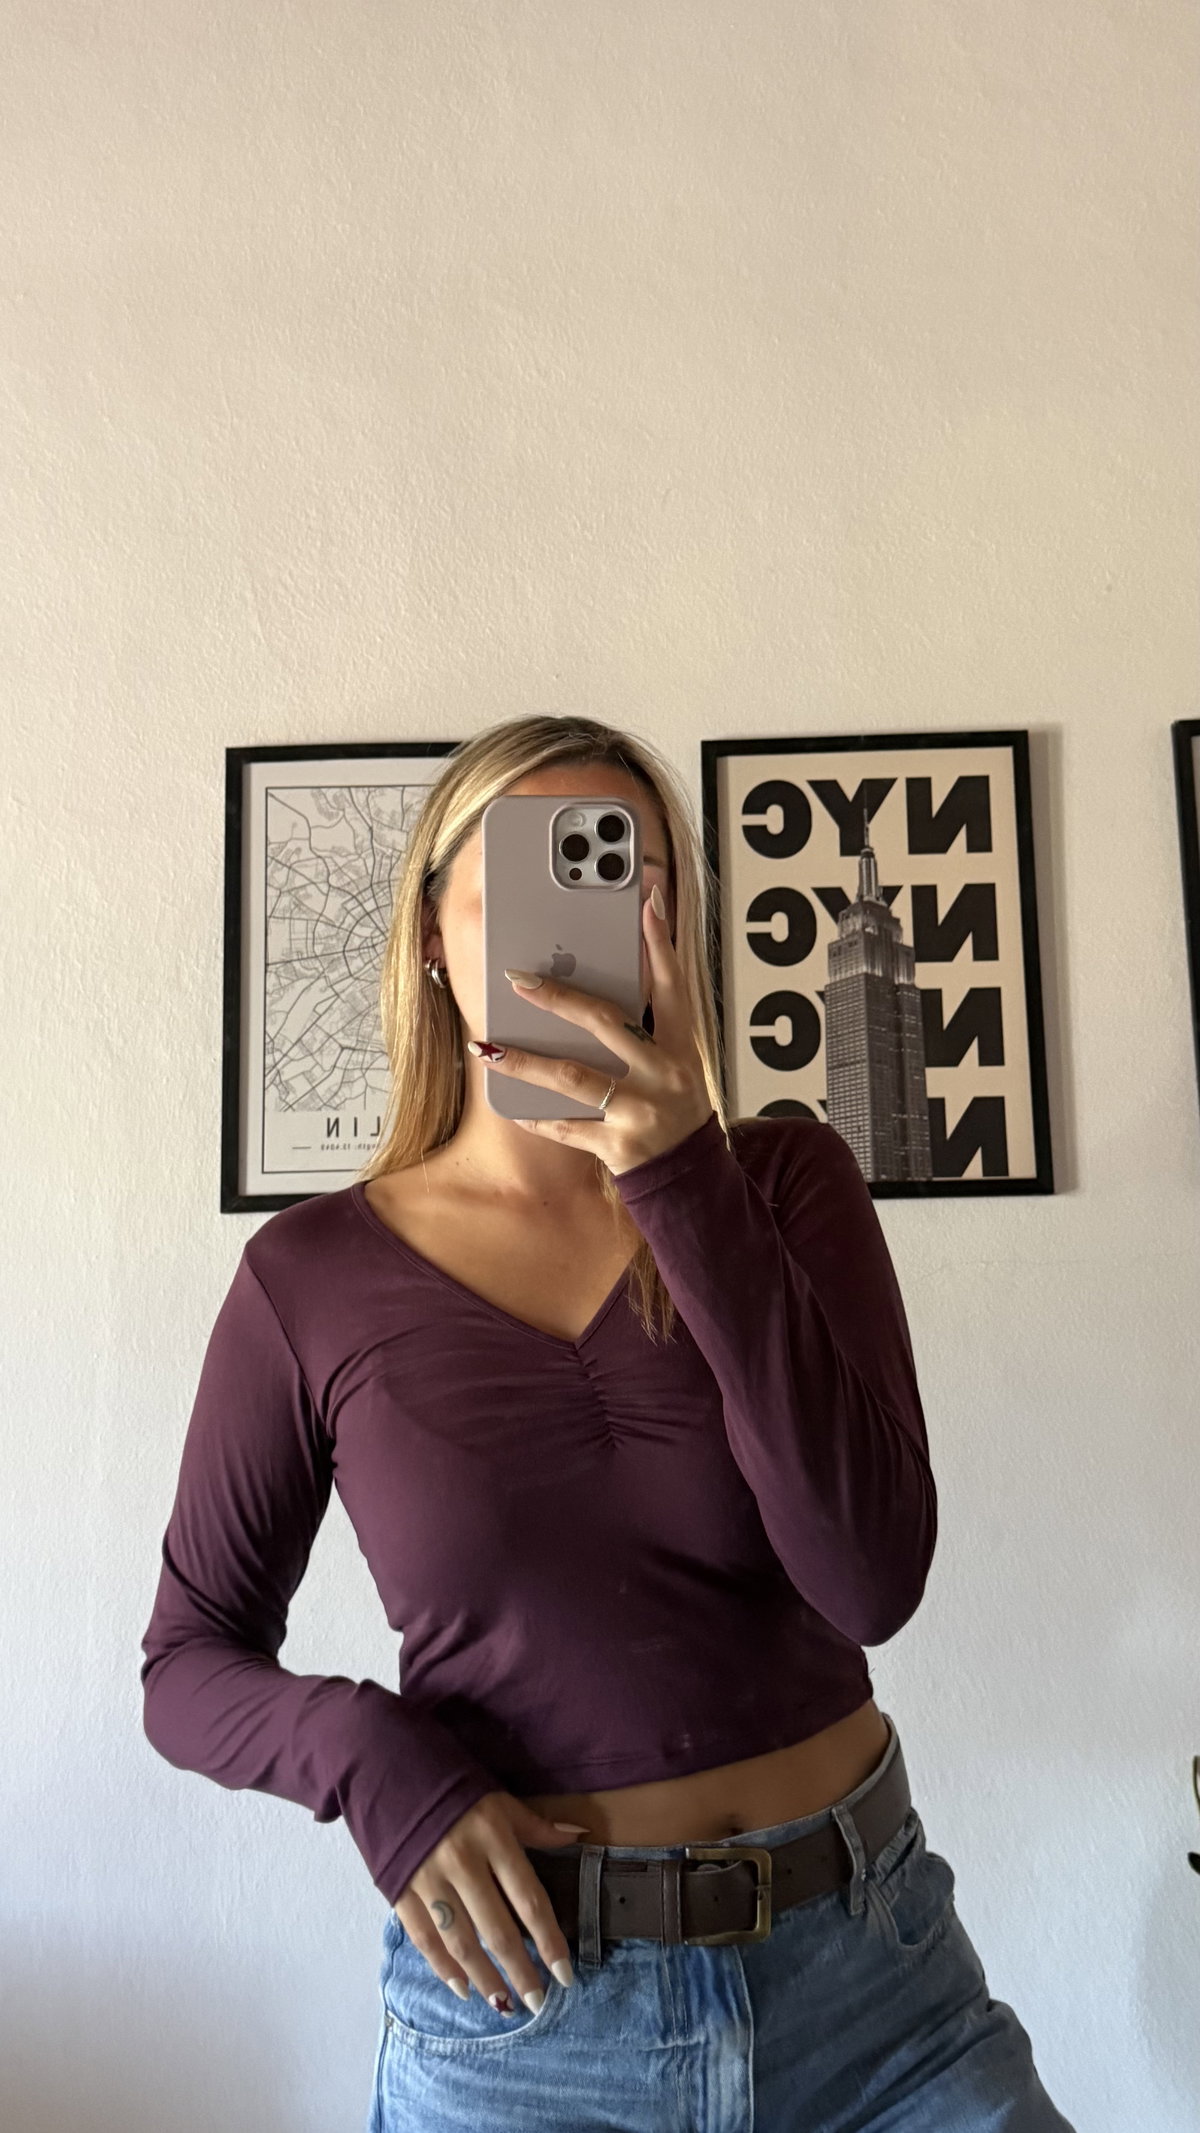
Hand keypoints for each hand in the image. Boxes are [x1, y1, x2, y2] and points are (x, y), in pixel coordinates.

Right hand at [392, 1790, 586, 2013]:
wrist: (387, 1766)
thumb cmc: (453, 1785)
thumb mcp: (499, 1799)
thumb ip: (537, 1827)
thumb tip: (582, 1837)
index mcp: (493, 1837)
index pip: (529, 1899)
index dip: (548, 1940)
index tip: (565, 1974)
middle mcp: (463, 1862)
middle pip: (497, 1929)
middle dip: (520, 1971)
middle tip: (538, 2002)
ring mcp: (428, 1878)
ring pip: (461, 1941)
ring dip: (485, 1977)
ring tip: (504, 2003)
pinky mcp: (400, 1889)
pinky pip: (424, 1937)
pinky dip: (443, 1966)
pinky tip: (462, 1987)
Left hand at [470, 884, 713, 1175]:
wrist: (691, 1178)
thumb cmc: (676, 1109)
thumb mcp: (679, 1060)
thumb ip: (652, 1018)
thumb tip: (630, 964)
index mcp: (682, 1046)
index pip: (673, 985)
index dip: (660, 944)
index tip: (646, 903)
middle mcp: (663, 1074)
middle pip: (605, 1023)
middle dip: (558, 998)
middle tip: (517, 978)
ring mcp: (640, 1111)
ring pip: (572, 1077)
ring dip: (524, 1062)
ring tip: (488, 1046)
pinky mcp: (618, 1146)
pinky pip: (566, 1128)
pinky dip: (537, 1115)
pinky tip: (510, 1102)